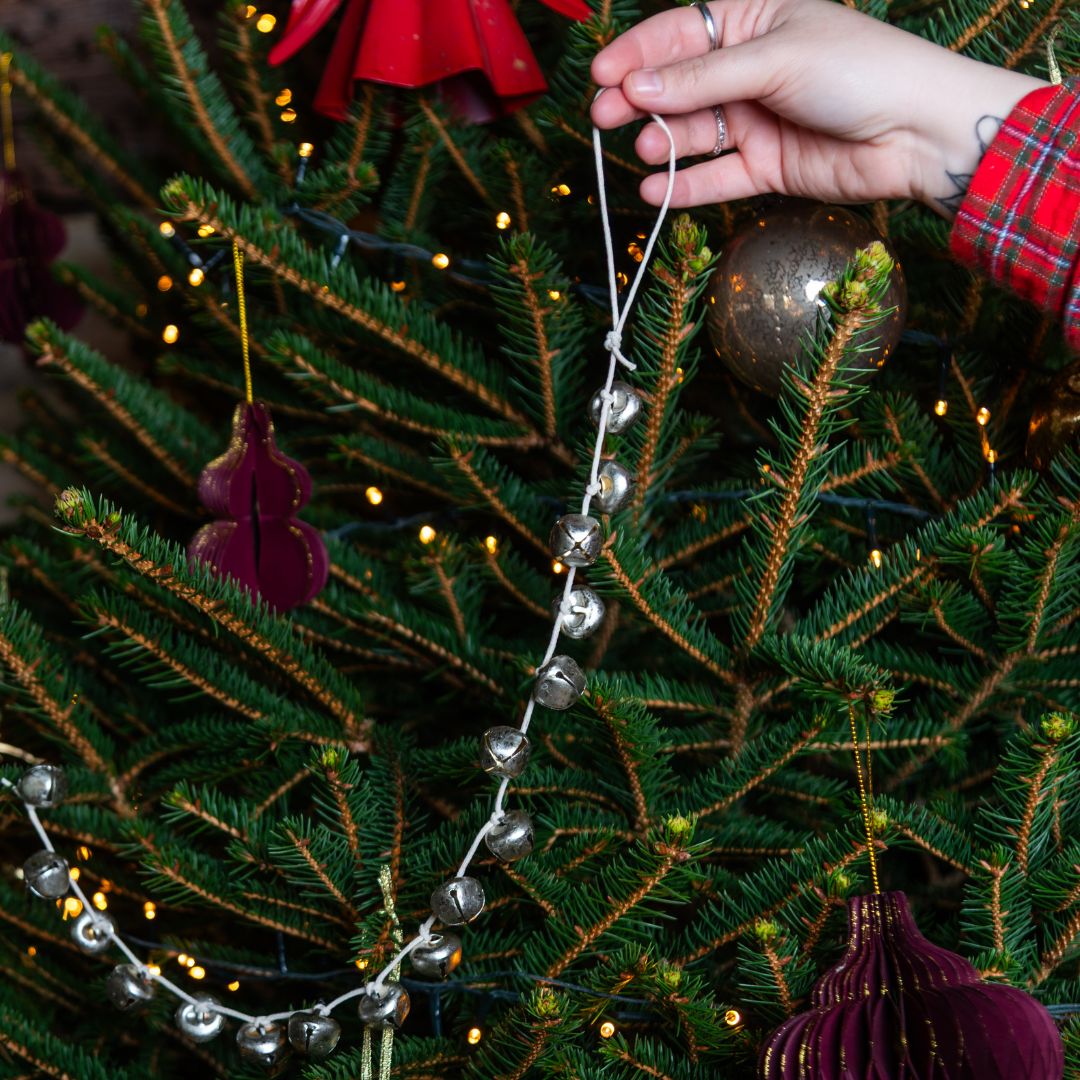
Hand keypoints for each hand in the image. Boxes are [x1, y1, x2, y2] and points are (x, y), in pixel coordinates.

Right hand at [590, 0, 1047, 216]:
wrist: (917, 132)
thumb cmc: (858, 70)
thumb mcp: (775, 58)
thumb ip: (703, 78)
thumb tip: (636, 88)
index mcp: (753, 20)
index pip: (679, 34)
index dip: (637, 56)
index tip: (601, 77)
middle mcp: (748, 69)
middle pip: (677, 87)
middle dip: (639, 103)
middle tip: (604, 120)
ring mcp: (755, 119)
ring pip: (693, 133)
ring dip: (664, 144)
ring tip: (648, 154)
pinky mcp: (766, 166)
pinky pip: (715, 176)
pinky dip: (686, 185)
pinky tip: (657, 191)